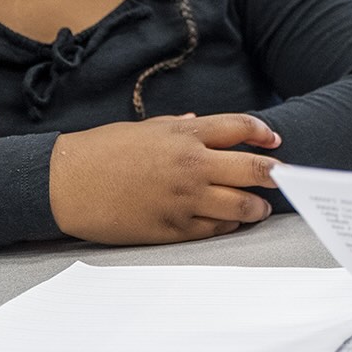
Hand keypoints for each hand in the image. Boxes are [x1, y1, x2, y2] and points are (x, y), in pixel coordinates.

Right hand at [48, 113, 281, 244]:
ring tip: (260, 208)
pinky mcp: (172, 228)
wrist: (66, 183)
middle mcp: (191, 166)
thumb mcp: (145, 128)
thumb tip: (201, 122)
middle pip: (252, 169)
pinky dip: (227, 225)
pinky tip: (230, 223)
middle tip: (284, 178)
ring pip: (240, 206)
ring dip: (257, 207)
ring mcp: (184, 200)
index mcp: (185, 136)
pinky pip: (213, 230)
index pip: (240, 128)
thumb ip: (179, 127)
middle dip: (274, 175)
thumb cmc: (103, 151)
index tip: (275, 141)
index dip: (264, 134)